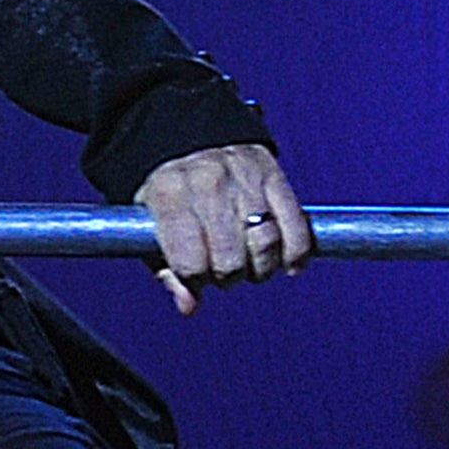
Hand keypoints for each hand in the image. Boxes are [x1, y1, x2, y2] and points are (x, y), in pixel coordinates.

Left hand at [135, 143, 313, 316]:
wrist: (192, 140)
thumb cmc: (170, 197)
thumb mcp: (153, 228)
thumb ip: (169, 270)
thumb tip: (189, 307)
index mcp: (169, 196)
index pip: (190, 262)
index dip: (197, 279)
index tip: (198, 275)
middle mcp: (206, 183)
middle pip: (230, 259)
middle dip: (229, 276)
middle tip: (225, 270)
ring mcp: (243, 177)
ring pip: (265, 244)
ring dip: (261, 268)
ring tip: (251, 264)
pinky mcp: (273, 174)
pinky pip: (295, 226)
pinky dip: (295, 253)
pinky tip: (289, 265)